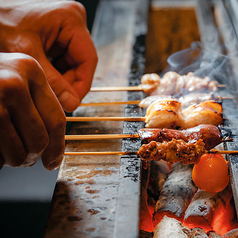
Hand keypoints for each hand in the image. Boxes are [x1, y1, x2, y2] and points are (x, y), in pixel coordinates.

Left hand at [0, 1, 97, 111]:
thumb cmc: (0, 21)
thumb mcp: (28, 54)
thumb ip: (53, 81)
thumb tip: (72, 103)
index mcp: (71, 19)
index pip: (88, 60)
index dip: (82, 85)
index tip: (73, 102)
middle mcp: (73, 23)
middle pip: (80, 63)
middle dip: (69, 84)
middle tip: (58, 100)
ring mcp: (66, 30)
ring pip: (72, 65)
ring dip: (62, 80)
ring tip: (47, 90)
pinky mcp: (58, 37)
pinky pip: (63, 61)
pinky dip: (55, 74)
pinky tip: (44, 80)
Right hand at [0, 52, 65, 169]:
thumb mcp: (13, 79)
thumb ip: (35, 104)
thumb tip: (54, 145)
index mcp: (30, 70)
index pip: (56, 120)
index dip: (58, 147)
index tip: (53, 162)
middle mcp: (13, 83)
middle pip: (40, 141)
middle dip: (32, 156)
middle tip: (25, 158)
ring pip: (19, 154)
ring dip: (13, 160)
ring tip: (3, 150)